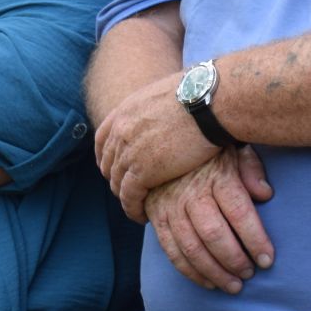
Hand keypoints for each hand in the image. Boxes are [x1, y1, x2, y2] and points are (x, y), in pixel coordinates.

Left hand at [95, 70, 218, 219]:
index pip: (102, 138)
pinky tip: (142, 216)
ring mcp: (129, 152)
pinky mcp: (142, 172)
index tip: (114, 166)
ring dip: (125, 196)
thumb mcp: (167, 94)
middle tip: (128, 190)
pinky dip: (132, 209)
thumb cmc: (201, 95)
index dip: (106, 155)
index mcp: (125, 110)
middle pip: (108, 162)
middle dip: (116, 178)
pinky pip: (129, 197)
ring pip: (117, 182)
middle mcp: (121, 130)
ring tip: (136, 206)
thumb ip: (156, 108)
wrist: (208, 102)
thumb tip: (169, 111)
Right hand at [144, 147, 274, 292]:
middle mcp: (191, 192)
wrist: (163, 140)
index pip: (239, 212)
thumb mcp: (233, 149)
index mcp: (216, 176)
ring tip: (234, 286)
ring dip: (214, 272)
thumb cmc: (209, 151)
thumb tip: (265, 195)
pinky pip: (171, 250)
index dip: (255, 240)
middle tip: (250, 274)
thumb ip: (251, 169)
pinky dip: (190, 271)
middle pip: (214, 234)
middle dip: (235, 260)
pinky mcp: (156, 217)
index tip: (268, 260)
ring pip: (192, 247)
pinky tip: (208, 282)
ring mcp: (171, 206)